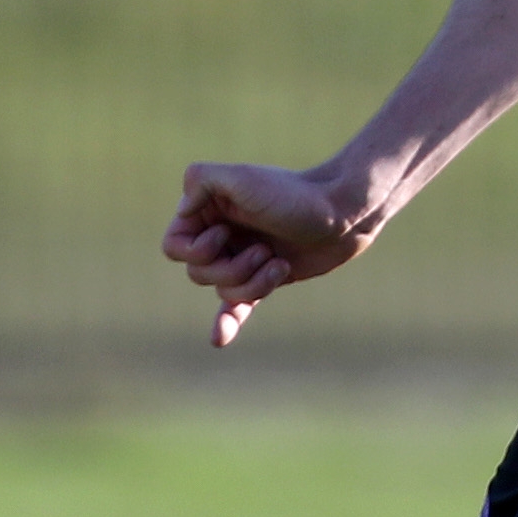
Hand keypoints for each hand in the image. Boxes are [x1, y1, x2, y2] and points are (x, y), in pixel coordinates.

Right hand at [166, 162, 371, 347]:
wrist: (344, 213)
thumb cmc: (295, 193)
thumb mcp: (241, 177)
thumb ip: (200, 181)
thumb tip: (183, 212)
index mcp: (209, 209)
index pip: (174, 245)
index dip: (195, 248)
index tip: (224, 233)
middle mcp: (222, 234)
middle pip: (197, 273)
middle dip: (230, 267)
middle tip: (263, 249)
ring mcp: (243, 258)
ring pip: (223, 289)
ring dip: (251, 282)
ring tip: (279, 262)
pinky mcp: (264, 278)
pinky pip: (236, 306)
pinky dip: (227, 321)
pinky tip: (219, 339)